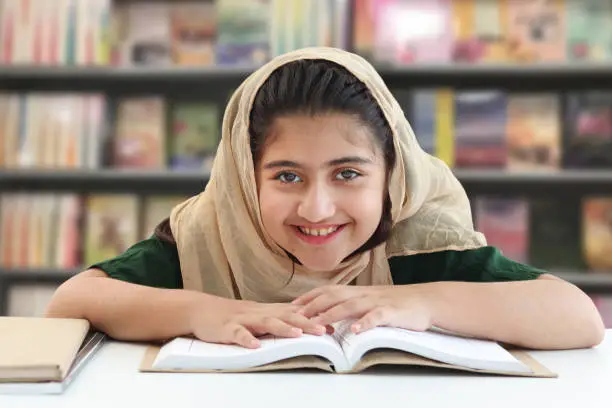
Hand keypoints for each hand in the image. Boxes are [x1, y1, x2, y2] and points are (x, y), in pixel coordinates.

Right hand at [188, 296, 327, 348]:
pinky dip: (246, 338)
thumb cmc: (233, 315)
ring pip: (266, 322)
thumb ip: (278, 319)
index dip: (314, 318)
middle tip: (323, 330)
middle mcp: (259, 313)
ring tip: (297, 334)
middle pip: (285, 315)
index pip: (294, 312)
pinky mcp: (227, 328)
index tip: (333, 324)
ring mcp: (243, 319)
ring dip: (282, 328)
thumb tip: (303, 325)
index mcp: (267, 310)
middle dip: (305, 322)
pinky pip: (238, 333)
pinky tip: (255, 346)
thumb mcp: (258, 315)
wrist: (201, 309)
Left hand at [292, 285, 433, 334]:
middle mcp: (364, 294)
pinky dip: (365, 322)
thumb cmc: (396, 304)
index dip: (310, 297)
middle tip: (296, 315)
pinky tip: (354, 330)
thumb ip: (352, 305)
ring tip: (317, 323)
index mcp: (358, 292)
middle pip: (334, 296)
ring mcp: (377, 302)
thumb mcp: (371, 301)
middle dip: (313, 305)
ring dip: (332, 314)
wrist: (425, 300)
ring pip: (351, 305)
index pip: (329, 290)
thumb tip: (329, 313)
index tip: (292, 305)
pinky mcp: (392, 312)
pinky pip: (376, 317)